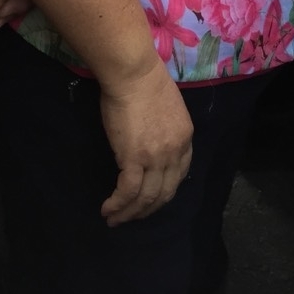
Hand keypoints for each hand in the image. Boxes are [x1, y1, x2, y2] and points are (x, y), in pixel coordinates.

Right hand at [98, 60, 193, 225]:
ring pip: (146, 197)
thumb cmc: (147, 83)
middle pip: (164, 192)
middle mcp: (175, 151)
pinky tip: (107, 209)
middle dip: (148, 209)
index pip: (179, 174)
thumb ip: (166, 130)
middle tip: (132, 217)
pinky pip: (127, 191)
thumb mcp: (169, 109)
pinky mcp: (134, 159)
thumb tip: (153, 142)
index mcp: (185, 137)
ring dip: (130, 213)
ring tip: (115, 219)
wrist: (134, 74)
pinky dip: (117, 204)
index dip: (165, 191)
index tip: (151, 198)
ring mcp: (156, 157)